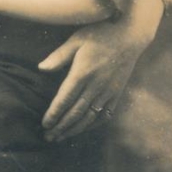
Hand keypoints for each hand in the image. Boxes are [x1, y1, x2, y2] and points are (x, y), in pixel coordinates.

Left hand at [38, 15, 149, 141]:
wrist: (130, 35)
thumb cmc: (100, 34)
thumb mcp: (76, 40)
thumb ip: (58, 56)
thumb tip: (41, 68)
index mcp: (82, 73)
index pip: (65, 99)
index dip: (54, 114)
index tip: (44, 124)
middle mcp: (96, 86)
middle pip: (76, 113)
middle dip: (61, 127)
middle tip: (48, 137)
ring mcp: (108, 92)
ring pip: (90, 117)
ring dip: (74, 129)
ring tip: (61, 137)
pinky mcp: (117, 93)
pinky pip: (105, 115)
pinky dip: (93, 125)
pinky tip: (83, 129)